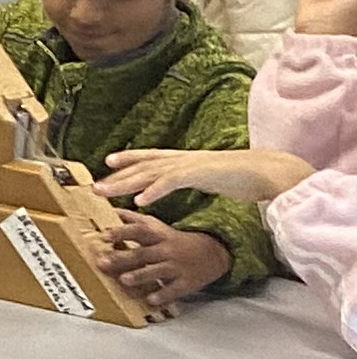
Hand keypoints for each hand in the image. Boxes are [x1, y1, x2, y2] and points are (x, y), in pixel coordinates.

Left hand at [90, 215, 232, 316]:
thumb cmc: (173, 240)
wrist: (212, 252)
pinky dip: (163, 295)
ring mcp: (176, 267)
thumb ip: (132, 219)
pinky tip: (151, 300)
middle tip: (102, 262)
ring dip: (140, 275)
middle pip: (143, 253)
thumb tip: (108, 209)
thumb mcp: (155, 226)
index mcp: (157, 235)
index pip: (139, 231)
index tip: (104, 236)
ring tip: (124, 280)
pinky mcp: (186, 283)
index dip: (121, 232)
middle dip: (122, 258)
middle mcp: (166, 250)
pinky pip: (174, 290)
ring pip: (157, 271)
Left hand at [99, 146, 308, 211]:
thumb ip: (191, 177)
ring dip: (126, 183)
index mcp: (184, 159)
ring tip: (106, 194)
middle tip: (94, 187)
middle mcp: (183, 159)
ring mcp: (190, 164)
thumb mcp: (208, 176)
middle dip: (117, 176)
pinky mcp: (200, 174)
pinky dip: (154, 191)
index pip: (151, 156)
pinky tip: (140, 202)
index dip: (129, 158)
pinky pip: (172, 182)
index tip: (108, 162)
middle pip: (143, 166)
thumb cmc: (239, 176)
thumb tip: (179, 182)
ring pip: (150, 173)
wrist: (265, 171)